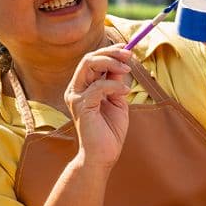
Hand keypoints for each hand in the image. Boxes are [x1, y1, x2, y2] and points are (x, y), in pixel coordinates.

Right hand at [64, 46, 132, 168]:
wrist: (102, 156)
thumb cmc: (109, 131)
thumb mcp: (117, 101)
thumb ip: (116, 83)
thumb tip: (122, 64)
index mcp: (83, 87)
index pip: (92, 61)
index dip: (109, 51)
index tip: (126, 49)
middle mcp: (76, 89)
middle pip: (89, 58)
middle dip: (110, 53)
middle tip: (129, 55)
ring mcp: (76, 97)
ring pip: (89, 65)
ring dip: (111, 62)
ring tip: (127, 69)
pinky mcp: (81, 105)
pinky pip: (98, 86)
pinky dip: (115, 85)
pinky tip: (125, 92)